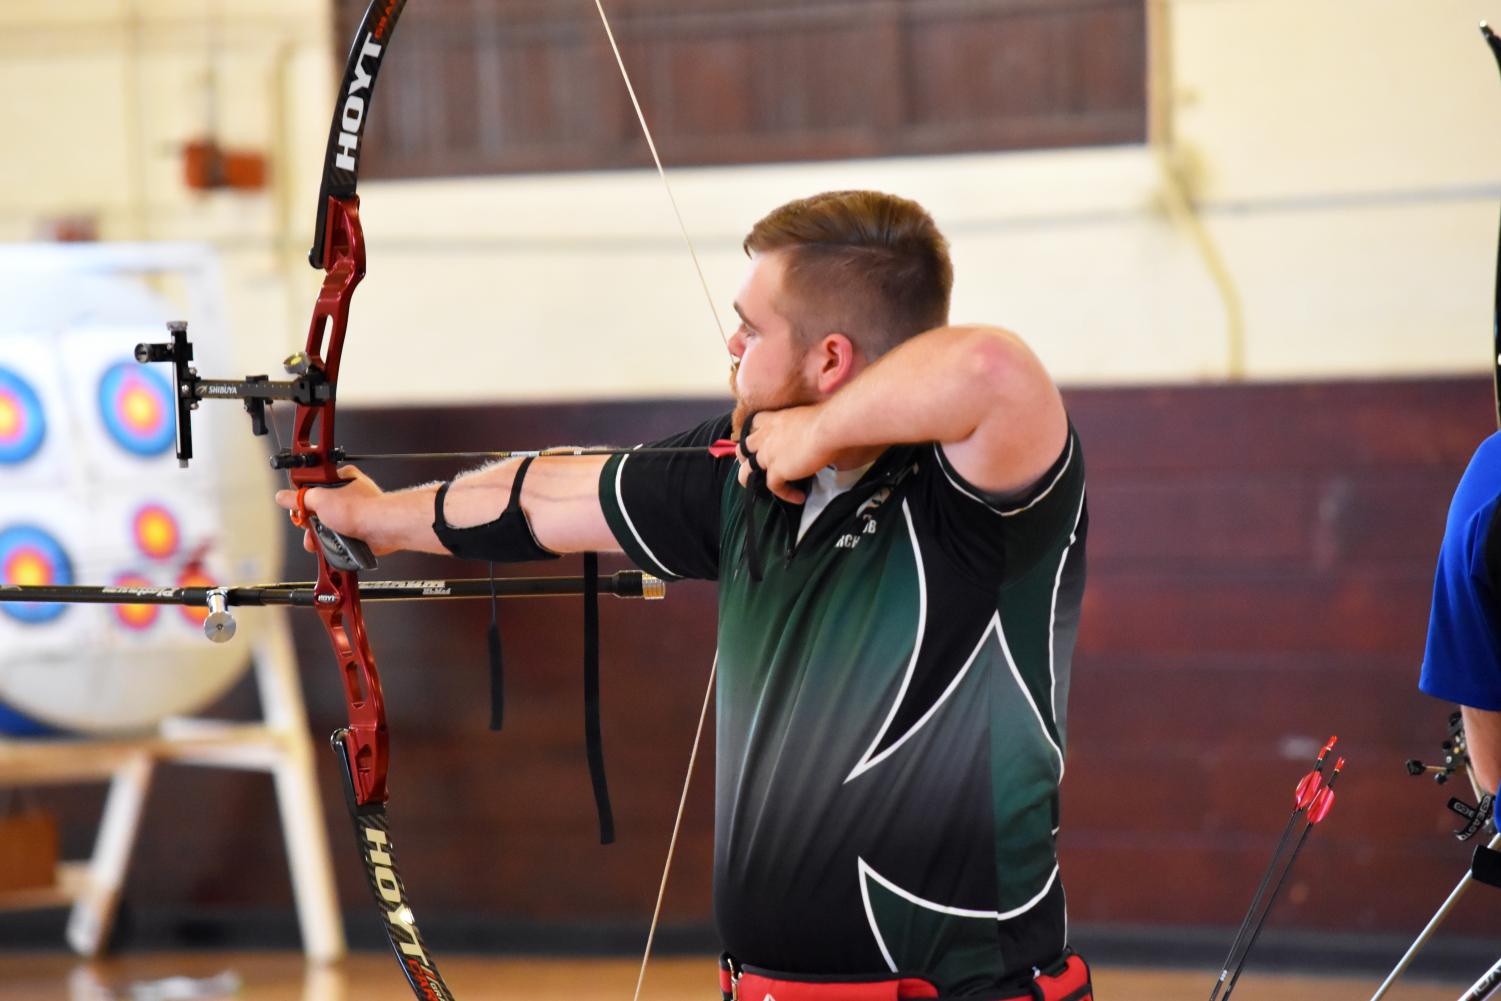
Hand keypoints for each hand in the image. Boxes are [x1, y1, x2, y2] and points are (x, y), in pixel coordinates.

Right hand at [273, 466, 394, 555]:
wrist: (381, 529)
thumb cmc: (361, 508)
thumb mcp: (319, 499)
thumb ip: (299, 498)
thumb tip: (283, 496)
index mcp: (341, 479)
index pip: (313, 488)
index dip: (302, 501)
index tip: (298, 510)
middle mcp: (349, 495)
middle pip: (319, 510)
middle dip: (311, 523)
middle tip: (310, 527)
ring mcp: (355, 514)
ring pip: (329, 526)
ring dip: (321, 536)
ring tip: (322, 538)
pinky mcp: (359, 531)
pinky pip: (340, 537)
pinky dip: (335, 544)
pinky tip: (335, 545)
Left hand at [737, 406, 830, 503]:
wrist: (828, 427)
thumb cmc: (826, 419)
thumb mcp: (808, 417)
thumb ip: (804, 427)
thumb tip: (816, 436)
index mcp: (775, 419)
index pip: (756, 422)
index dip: (756, 431)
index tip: (762, 439)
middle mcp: (766, 436)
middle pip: (743, 448)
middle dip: (745, 457)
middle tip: (756, 465)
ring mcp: (768, 455)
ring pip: (747, 471)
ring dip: (751, 480)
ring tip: (760, 488)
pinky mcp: (777, 470)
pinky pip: (773, 487)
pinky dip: (786, 494)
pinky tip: (799, 497)